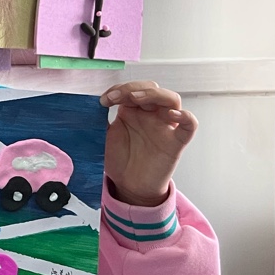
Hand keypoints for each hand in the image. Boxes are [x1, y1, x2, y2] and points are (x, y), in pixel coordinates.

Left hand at [101, 81, 197, 206]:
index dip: (118, 89)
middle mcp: (150, 115)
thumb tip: (85, 106)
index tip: (103, 100)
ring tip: (135, 99)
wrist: (128, 186)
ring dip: (154, 95)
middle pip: (152, 88)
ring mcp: (165, 127)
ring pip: (172, 99)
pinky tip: (173, 114)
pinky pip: (190, 125)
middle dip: (132, 88)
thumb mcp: (103, 136)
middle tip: (114, 98)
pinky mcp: (176, 142)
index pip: (132, 88)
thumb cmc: (118, 160)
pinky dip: (186, 116)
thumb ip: (98, 121)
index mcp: (132, 111)